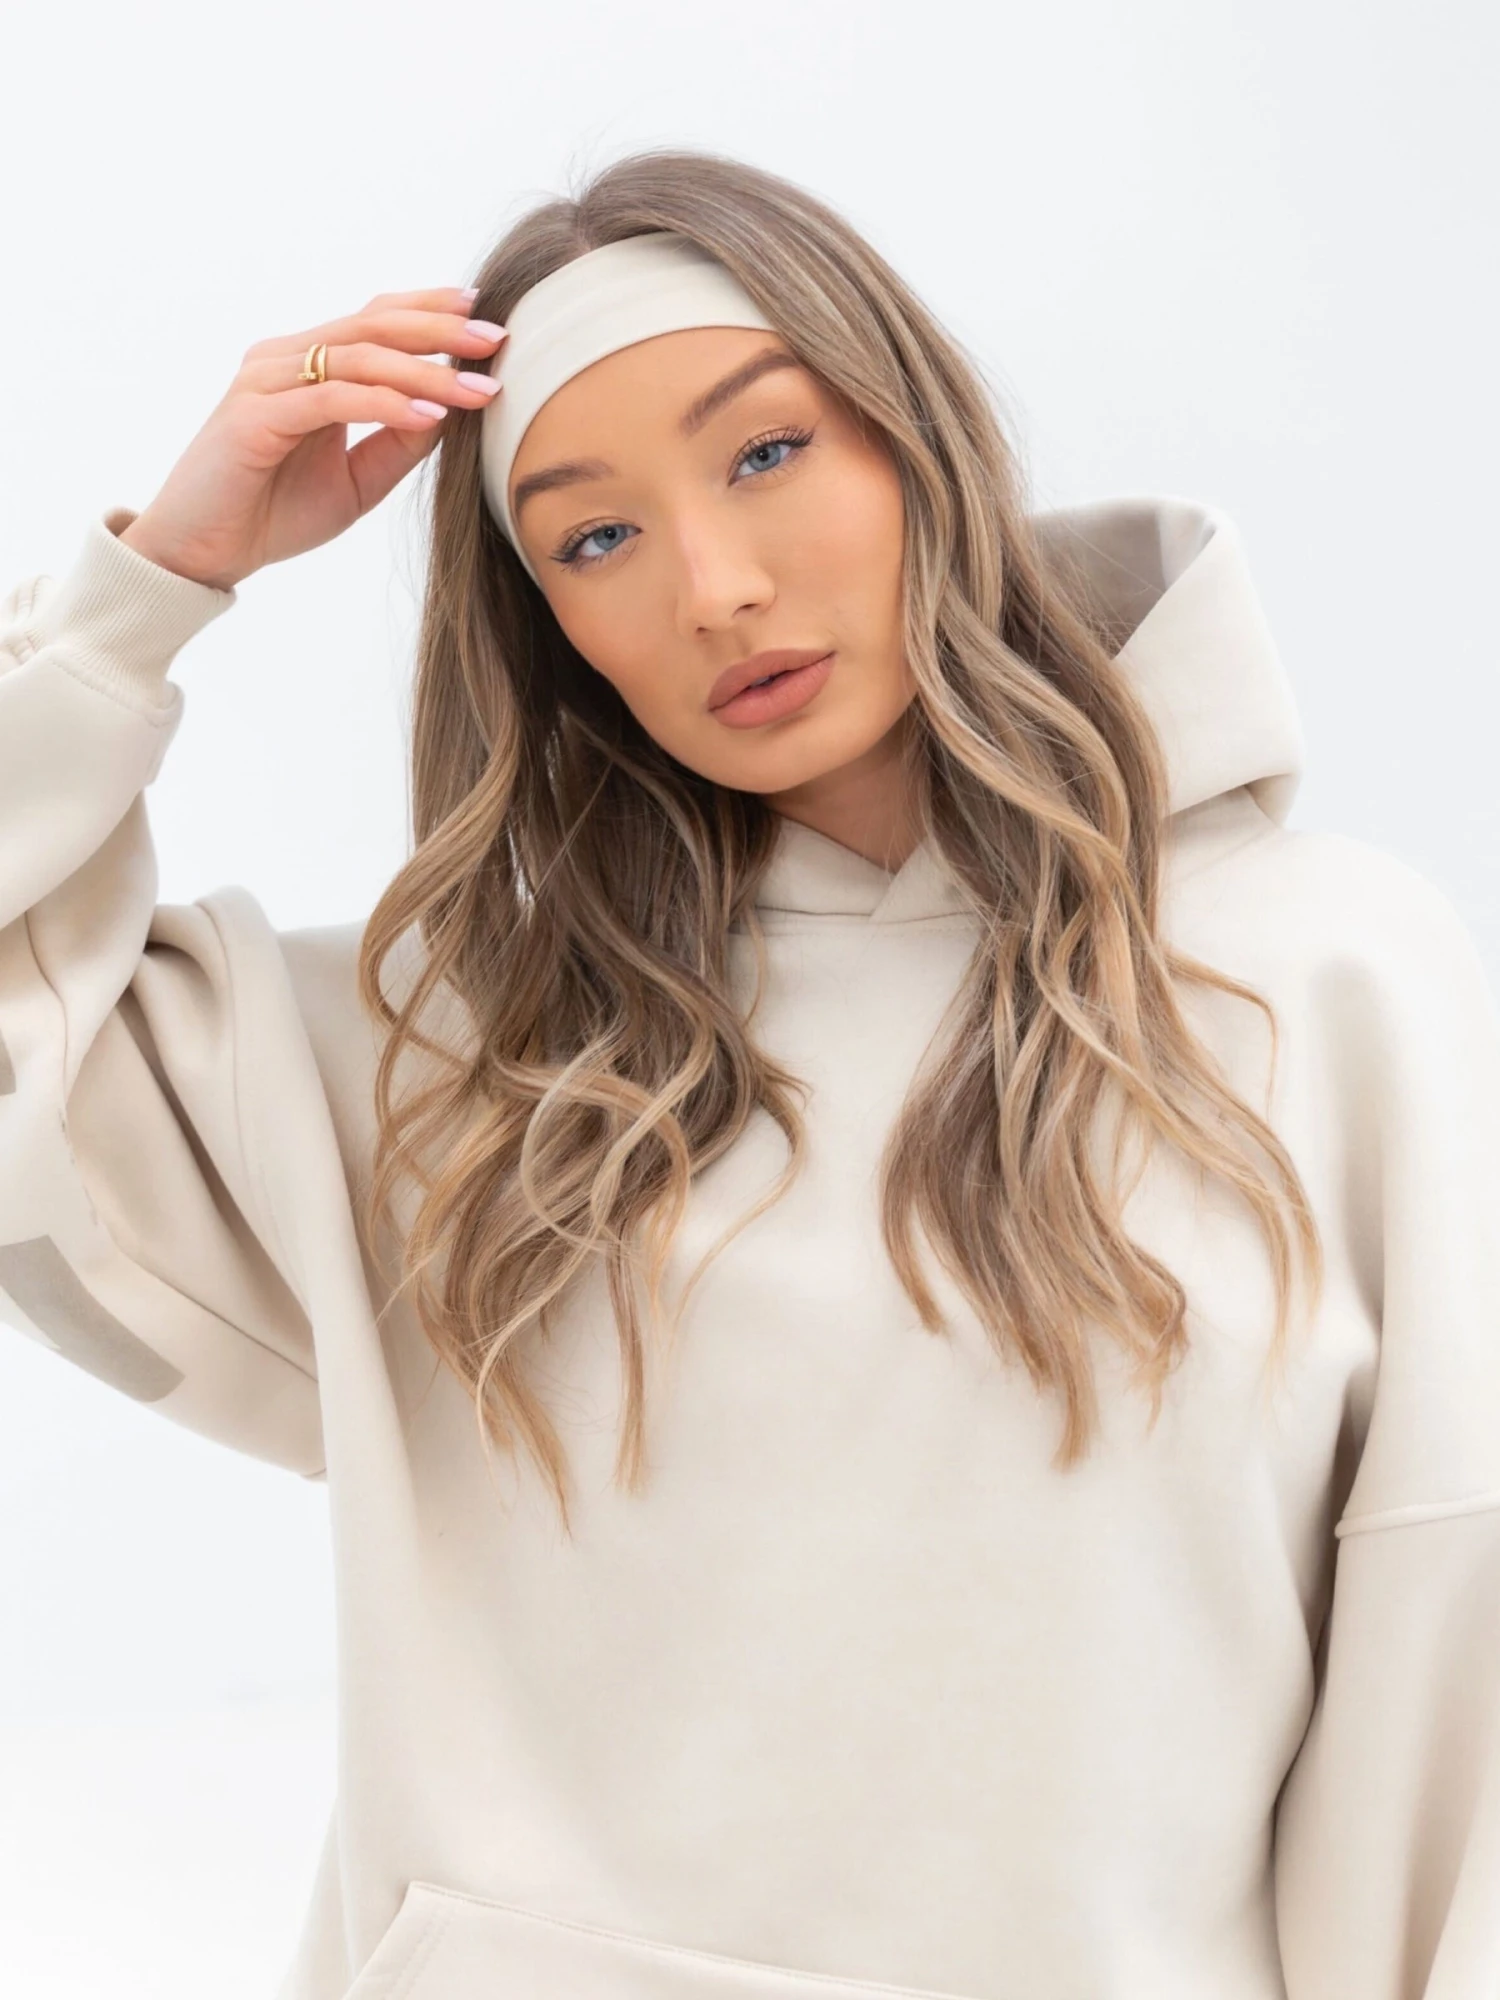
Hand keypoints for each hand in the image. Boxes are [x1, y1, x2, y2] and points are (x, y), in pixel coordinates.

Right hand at [117, 287, 506, 589]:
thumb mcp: (357, 480)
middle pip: (372, 326)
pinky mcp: (253, 418)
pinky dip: (384, 406)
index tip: (487, 322)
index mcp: (307, 366)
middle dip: (440, 331)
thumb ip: (398, 444)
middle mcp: (284, 360)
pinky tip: (429, 419)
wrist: (202, 553)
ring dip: (424, 373)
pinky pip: (330, 401)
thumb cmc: (273, 513)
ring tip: (477, 390)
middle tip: (496, 339)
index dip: (430, 313)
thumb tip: (452, 413)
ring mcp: (265, 383)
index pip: (374, 321)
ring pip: (356, 358)